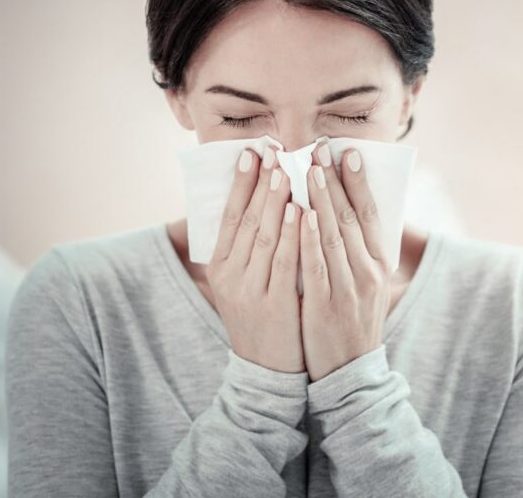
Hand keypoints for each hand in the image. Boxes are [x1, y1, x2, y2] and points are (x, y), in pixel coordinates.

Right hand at [205, 145, 305, 373]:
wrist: (266, 371)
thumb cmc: (261, 318)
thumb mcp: (243, 283)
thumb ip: (248, 248)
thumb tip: (260, 202)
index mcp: (220, 267)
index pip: (229, 216)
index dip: (240, 183)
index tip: (251, 153)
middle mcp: (230, 276)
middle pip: (246, 220)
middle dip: (260, 183)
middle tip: (273, 151)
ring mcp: (251, 290)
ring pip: (265, 237)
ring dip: (276, 201)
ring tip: (287, 170)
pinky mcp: (275, 305)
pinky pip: (285, 263)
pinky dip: (294, 235)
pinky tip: (302, 211)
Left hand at [300, 140, 391, 381]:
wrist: (350, 372)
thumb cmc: (354, 321)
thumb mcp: (368, 285)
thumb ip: (361, 252)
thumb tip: (352, 212)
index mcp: (379, 265)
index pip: (370, 215)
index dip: (359, 183)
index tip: (348, 153)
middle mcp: (368, 273)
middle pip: (350, 218)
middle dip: (334, 181)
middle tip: (318, 149)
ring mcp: (348, 289)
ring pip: (332, 236)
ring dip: (320, 200)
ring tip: (307, 169)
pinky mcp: (325, 305)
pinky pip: (315, 266)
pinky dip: (308, 239)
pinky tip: (300, 215)